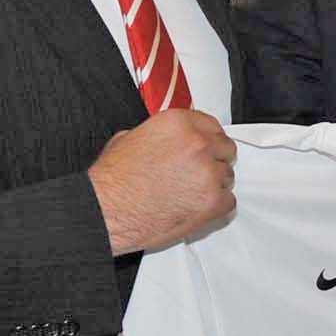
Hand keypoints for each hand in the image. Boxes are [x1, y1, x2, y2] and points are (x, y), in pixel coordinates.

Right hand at [91, 109, 236, 254]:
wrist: (106, 212)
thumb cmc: (112, 182)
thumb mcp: (128, 140)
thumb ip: (159, 135)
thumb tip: (169, 139)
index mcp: (178, 123)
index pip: (212, 125)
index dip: (208, 139)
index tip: (207, 147)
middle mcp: (198, 144)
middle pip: (226, 149)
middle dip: (214, 160)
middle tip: (196, 174)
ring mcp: (209, 173)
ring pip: (227, 176)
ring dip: (213, 184)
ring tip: (186, 193)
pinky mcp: (213, 201)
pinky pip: (229, 201)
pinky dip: (216, 206)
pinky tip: (192, 207)